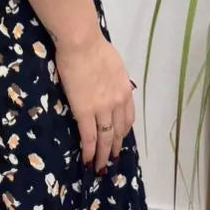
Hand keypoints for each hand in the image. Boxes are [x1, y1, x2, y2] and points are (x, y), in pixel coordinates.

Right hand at [53, 32, 136, 174]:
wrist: (82, 43)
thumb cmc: (94, 46)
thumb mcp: (114, 64)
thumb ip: (113, 79)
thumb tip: (107, 84)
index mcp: (125, 90)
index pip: (128, 117)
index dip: (123, 131)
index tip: (119, 139)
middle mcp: (118, 102)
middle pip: (119, 131)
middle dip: (115, 148)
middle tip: (111, 160)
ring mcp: (102, 109)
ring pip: (105, 138)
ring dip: (103, 154)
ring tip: (100, 167)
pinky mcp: (85, 111)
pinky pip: (89, 136)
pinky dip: (89, 151)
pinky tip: (87, 160)